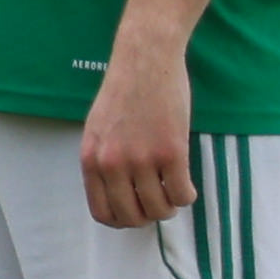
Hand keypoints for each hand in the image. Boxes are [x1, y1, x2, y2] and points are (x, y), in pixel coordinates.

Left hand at [76, 47, 205, 234]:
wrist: (145, 58)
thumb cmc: (124, 90)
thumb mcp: (98, 129)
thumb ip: (104, 160)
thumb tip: (117, 194)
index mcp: (91, 160)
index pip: (103, 212)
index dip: (123, 219)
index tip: (136, 212)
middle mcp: (113, 164)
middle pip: (132, 217)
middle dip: (148, 216)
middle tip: (159, 203)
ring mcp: (142, 159)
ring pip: (160, 209)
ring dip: (170, 207)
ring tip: (175, 191)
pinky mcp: (171, 151)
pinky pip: (182, 194)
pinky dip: (187, 196)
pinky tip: (188, 184)